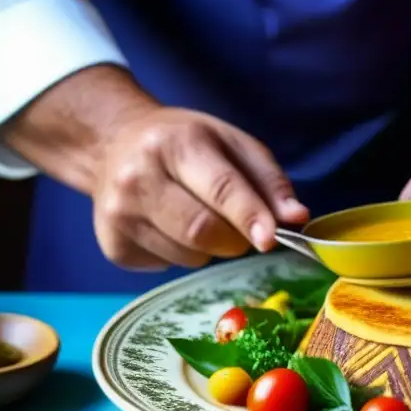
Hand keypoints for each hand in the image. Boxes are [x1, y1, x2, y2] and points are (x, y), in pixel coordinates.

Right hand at [92, 106, 308, 270]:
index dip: (249, 216)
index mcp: (176, 143)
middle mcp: (138, 177)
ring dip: (209, 248)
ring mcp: (118, 215)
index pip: (219, 188)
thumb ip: (270, 182)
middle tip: (237, 225)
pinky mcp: (113, 246)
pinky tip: (168, 226)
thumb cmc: (185, 144)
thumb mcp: (233, 144)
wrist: (112, 143)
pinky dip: (183, 254)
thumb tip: (297, 218)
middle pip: (202, 231)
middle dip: (234, 238)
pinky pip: (169, 267)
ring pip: (189, 256)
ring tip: (194, 214)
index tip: (270, 239)